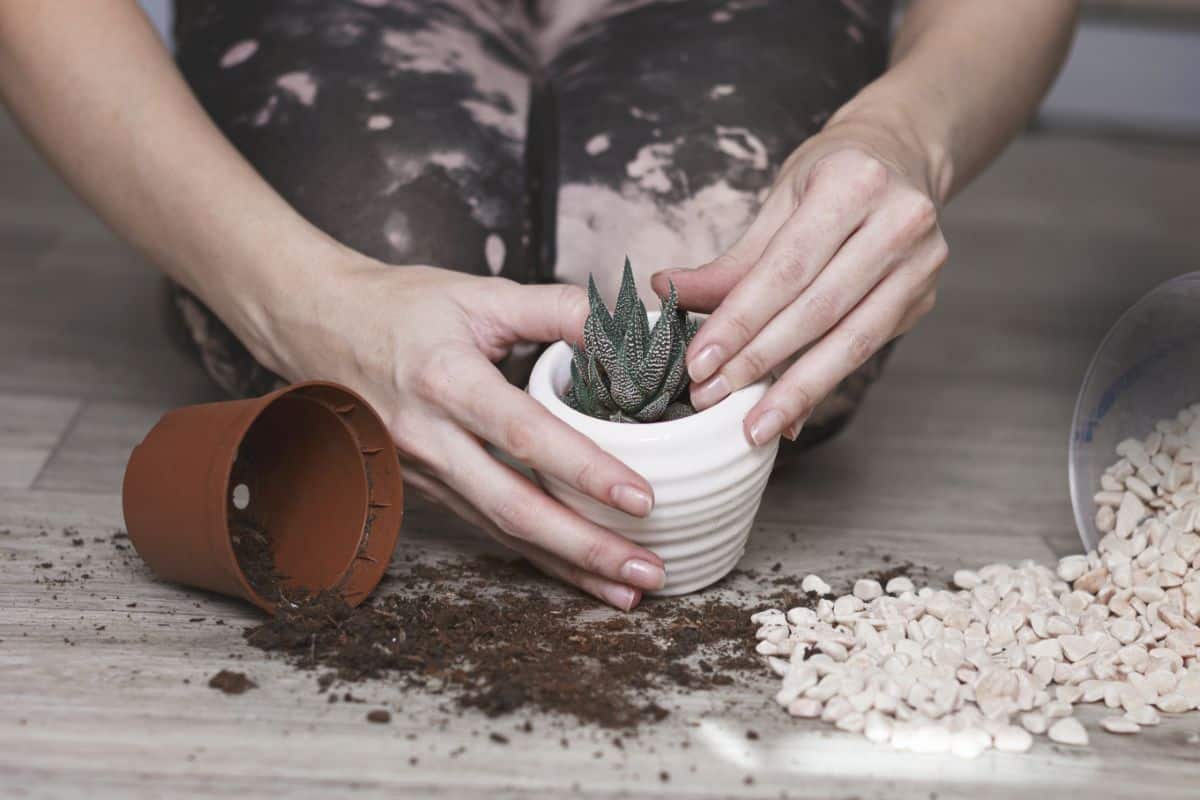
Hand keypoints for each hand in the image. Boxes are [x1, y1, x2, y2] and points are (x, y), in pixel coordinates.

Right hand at [254, 258, 665, 609]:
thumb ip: (557, 309)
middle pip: (513, 508)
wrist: (318, 326)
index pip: (523, 434)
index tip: (641, 498)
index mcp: (446, 381)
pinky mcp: (422, 487)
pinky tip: (576, 572)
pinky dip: (534, 554)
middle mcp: (429, 436)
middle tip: (648, 573)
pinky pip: (485, 526)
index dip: (583, 469)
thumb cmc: (403, 307)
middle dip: (585, 548)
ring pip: (500, 530)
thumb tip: (629, 329)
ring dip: (566, 566)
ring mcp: (421, 470)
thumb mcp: (480, 294)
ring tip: (627, 591)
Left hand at [651, 124, 948, 445]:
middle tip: (712, 397)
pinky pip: (863, 351)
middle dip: (759, 361)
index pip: (785, 269)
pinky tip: (790, 413)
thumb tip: (668, 291)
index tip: (700, 362)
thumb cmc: (829, 177)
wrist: (900, 158)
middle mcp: (899, 222)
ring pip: (849, 341)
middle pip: (818, 309)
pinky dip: (822, 384)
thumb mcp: (778, 202)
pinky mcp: (923, 299)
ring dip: (795, 390)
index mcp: (854, 182)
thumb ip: (730, 261)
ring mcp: (921, 264)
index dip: (740, 321)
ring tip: (752, 427)